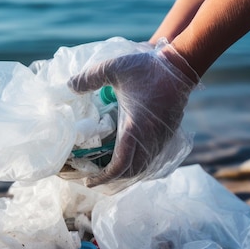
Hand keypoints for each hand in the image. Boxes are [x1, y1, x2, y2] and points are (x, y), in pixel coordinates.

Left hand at [68, 39, 198, 186]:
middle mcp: (150, 139)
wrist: (180, 67)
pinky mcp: (167, 136)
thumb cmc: (147, 69)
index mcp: (135, 128)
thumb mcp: (114, 68)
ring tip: (106, 169)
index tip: (89, 181)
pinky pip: (150, 158)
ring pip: (142, 167)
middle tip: (93, 176)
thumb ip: (90, 78)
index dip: (104, 177)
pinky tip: (125, 157)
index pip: (120, 165)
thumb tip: (69, 86)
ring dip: (125, 172)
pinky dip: (136, 164)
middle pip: (131, 172)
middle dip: (111, 179)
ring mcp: (161, 139)